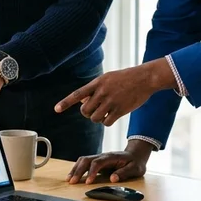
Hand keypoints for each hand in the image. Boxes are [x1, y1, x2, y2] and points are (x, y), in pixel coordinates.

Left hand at [54, 59, 175, 125]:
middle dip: (88, 113)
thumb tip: (81, 102)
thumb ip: (94, 89)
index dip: (66, 102)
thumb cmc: (125, 78)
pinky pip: (106, 122)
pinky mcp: (120, 110)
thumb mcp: (108, 78)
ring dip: (98, 118)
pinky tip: (113, 116)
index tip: (56, 109)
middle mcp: (102, 92)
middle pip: (85, 111)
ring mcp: (111, 102)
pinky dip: (107, 121)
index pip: (77, 94)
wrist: (145, 78)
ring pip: (95, 118)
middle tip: (95, 109)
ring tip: (105, 112)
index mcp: (98, 82)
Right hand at [66, 141, 153, 183]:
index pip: (98, 163)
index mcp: (112, 157)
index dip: (92, 172)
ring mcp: (99, 158)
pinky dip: (77, 168)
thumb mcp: (135, 169)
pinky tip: (73, 176)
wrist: (136, 154)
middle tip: (72, 182)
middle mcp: (103, 155)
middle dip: (78, 170)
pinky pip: (84, 163)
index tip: (88, 182)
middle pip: (87, 160)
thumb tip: (113, 179)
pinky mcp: (97, 161)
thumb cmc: (135, 162)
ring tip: (69, 180)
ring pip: (83, 160)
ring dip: (75, 169)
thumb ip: (124, 173)